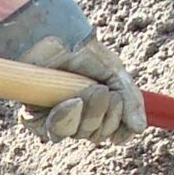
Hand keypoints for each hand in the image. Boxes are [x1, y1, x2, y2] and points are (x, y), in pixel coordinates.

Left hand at [0, 0, 145, 145]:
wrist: (56, 38)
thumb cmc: (83, 52)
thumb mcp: (116, 73)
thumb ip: (131, 100)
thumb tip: (140, 128)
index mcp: (95, 109)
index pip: (110, 133)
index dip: (117, 127)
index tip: (119, 105)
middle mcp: (75, 116)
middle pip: (94, 136)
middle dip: (103, 116)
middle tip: (101, 91)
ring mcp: (53, 117)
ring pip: (74, 135)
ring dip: (86, 116)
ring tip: (86, 92)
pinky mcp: (34, 116)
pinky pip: (51, 132)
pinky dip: (64, 117)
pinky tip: (69, 101)